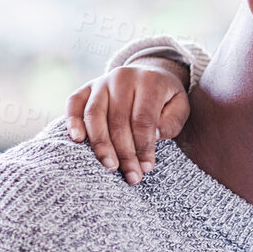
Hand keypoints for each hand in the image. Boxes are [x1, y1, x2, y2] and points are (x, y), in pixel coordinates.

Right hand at [65, 57, 191, 183]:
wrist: (149, 75)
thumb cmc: (165, 99)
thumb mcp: (179, 108)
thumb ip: (170, 123)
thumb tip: (152, 136)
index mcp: (149, 80)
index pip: (143, 119)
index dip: (144, 146)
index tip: (147, 167)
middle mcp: (122, 77)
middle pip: (118, 120)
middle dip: (125, 152)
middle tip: (132, 176)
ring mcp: (102, 81)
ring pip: (95, 114)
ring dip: (101, 144)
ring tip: (110, 166)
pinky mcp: (86, 88)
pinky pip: (74, 103)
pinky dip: (73, 120)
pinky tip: (77, 139)